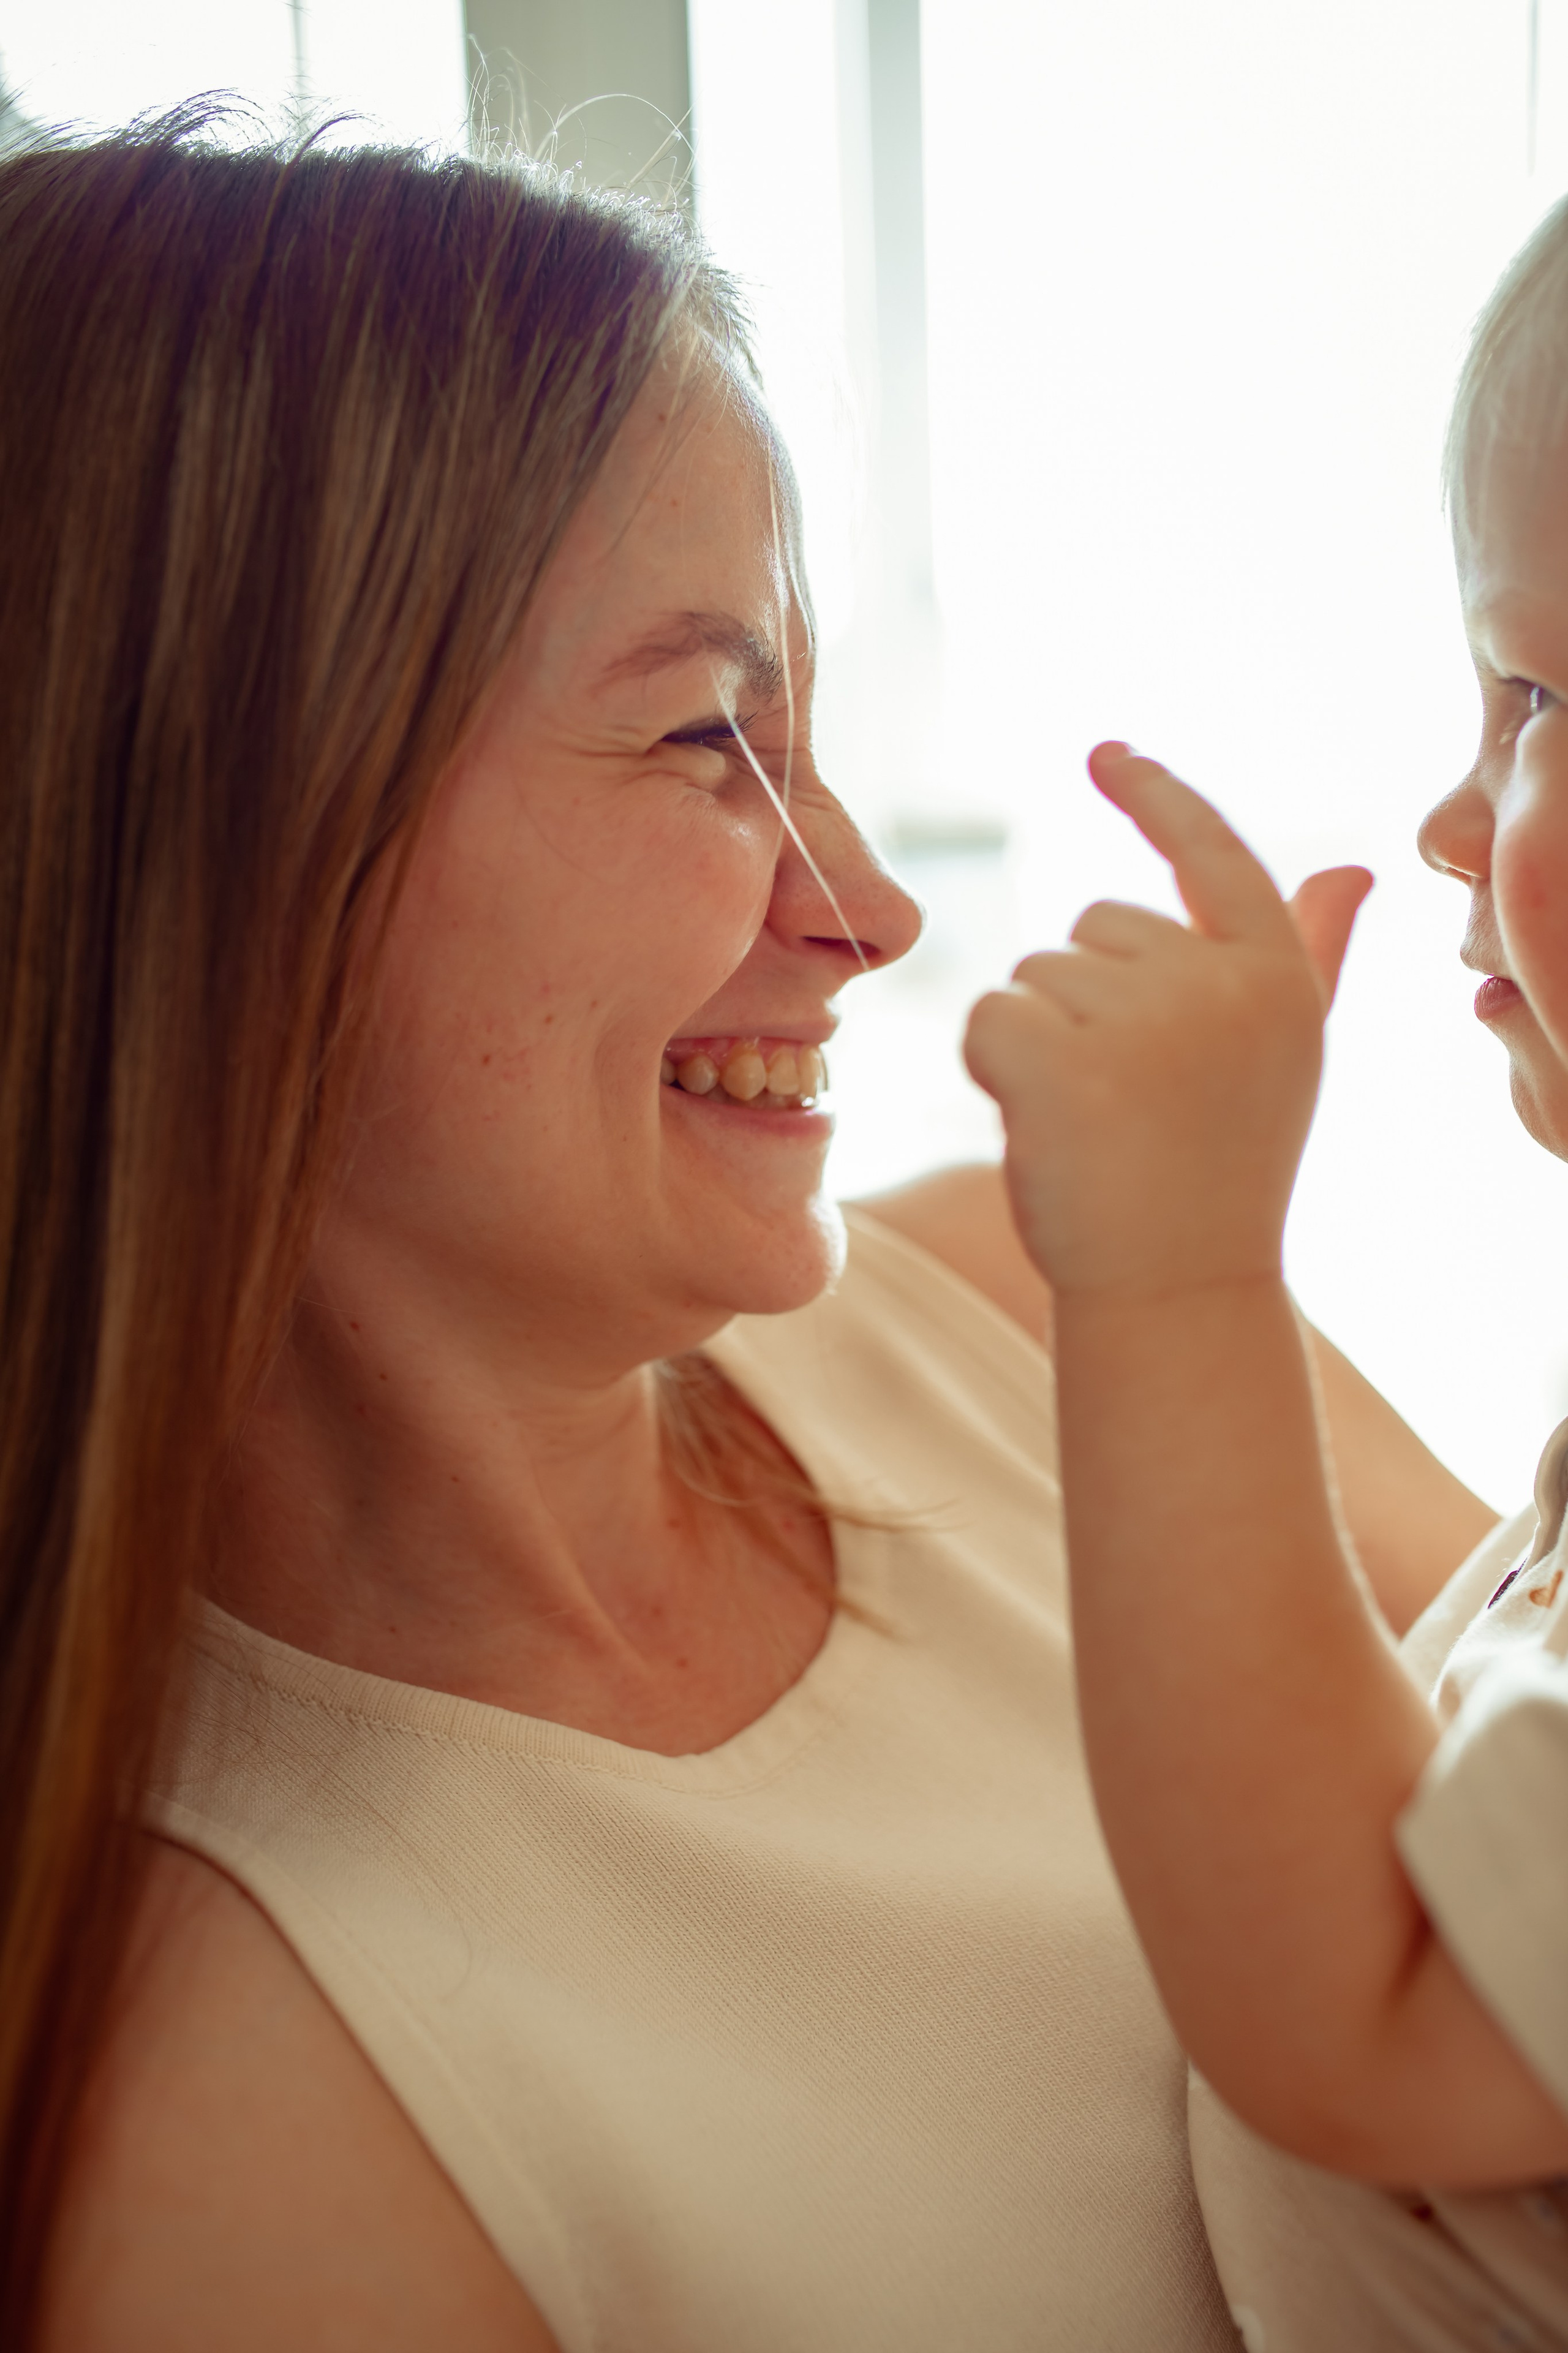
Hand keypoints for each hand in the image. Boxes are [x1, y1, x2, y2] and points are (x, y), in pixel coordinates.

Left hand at [963, 744, 1371, 1297]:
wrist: (1176, 1289)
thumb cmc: (1218, 1173)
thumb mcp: (1279, 1057)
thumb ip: (1311, 957)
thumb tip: (1354, 870)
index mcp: (1276, 977)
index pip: (1213, 853)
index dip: (1157, 796)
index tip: (1108, 754)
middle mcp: (1218, 984)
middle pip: (1092, 927)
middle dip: (1084, 1000)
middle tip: (1126, 1100)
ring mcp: (1141, 1021)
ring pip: (1033, 976)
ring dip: (1040, 1042)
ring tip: (1096, 1124)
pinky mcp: (1060, 1060)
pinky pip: (988, 1016)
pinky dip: (992, 1068)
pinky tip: (1042, 1125)